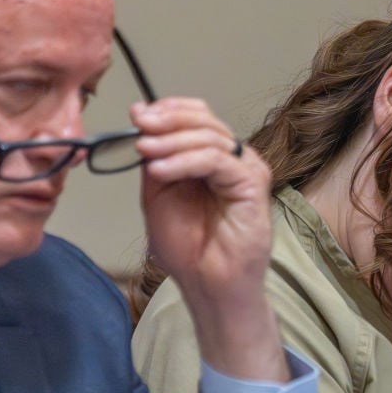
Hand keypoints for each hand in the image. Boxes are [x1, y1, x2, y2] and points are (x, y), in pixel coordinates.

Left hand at [132, 98, 287, 381]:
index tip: (138, 117)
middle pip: (205, 121)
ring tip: (146, 152)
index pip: (198, 116)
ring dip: (172, 141)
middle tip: (140, 128)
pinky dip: (186, 161)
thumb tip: (142, 112)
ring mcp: (246, 170)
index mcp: (212, 158)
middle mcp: (233, 160)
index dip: (169, 109)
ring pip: (211, 138)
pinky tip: (161, 170)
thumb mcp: (158, 192)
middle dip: (168, 121)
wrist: (207, 283)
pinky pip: (218, 161)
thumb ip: (155, 156)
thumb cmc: (188, 247)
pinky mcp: (253, 185)